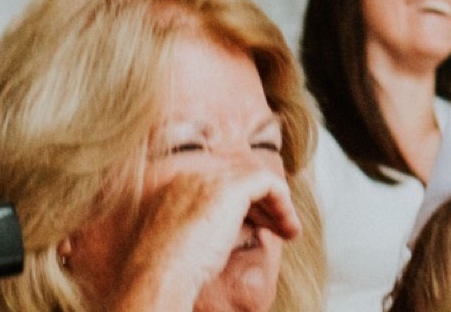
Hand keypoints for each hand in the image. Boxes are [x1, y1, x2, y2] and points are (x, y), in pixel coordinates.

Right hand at [121, 161, 301, 303]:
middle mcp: (194, 175)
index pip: (223, 185)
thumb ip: (219, 225)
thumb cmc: (172, 271)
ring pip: (257, 180)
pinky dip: (283, 203)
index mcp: (179, 186)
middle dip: (265, 204)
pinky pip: (268, 183)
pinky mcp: (232, 186)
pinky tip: (288, 225)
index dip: (247, 205)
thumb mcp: (194, 241)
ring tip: (290, 230)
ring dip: (278, 206)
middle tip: (282, 227)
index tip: (262, 225)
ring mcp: (212, 178)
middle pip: (242, 181)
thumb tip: (251, 224)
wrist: (160, 276)